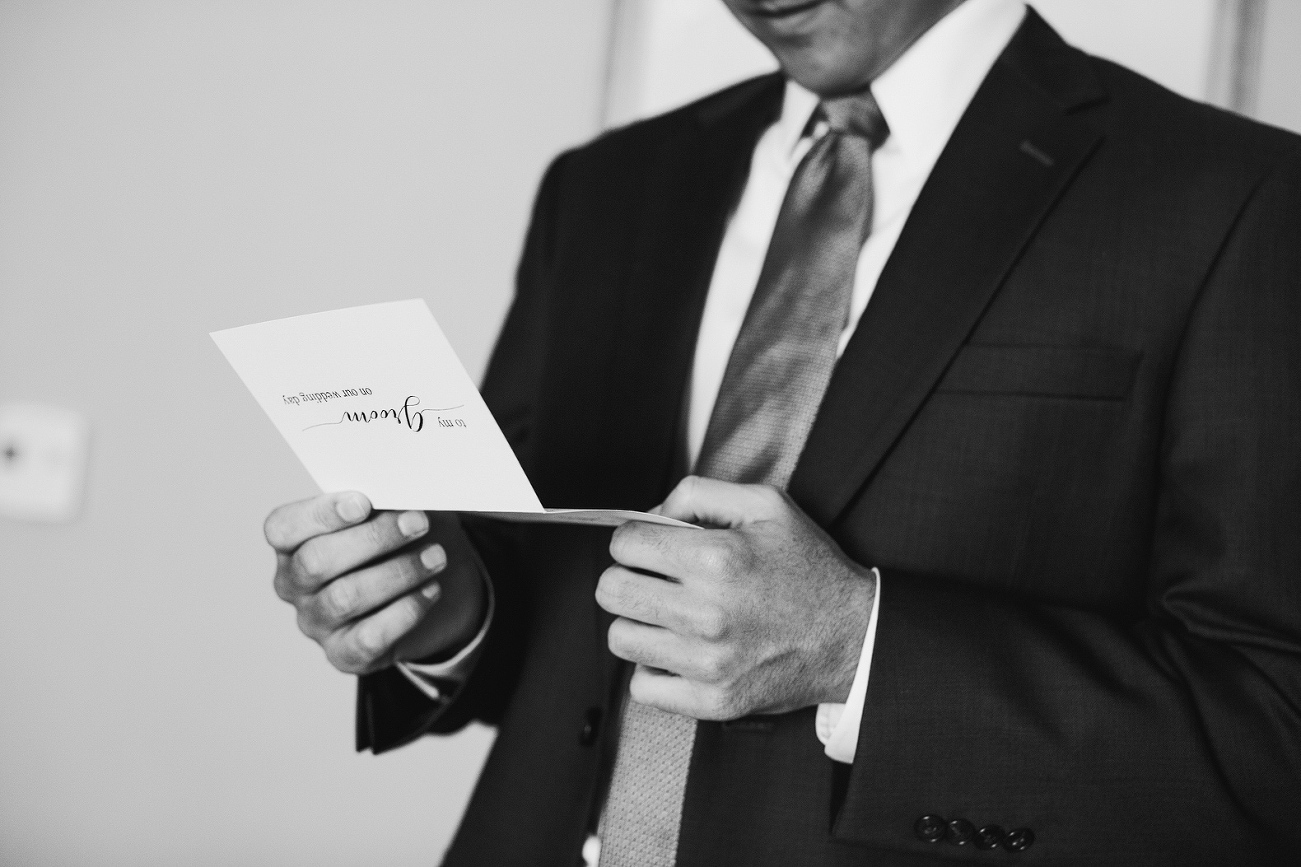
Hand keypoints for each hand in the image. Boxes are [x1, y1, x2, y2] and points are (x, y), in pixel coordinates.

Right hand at [265, 492, 486, 674]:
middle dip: (372, 539)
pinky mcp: (344, 653)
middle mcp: (294, 584)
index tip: (364, 502)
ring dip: (398, 573)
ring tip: (436, 556)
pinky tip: (432, 591)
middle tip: (418, 523)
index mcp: (292, 541)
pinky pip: (369, 637)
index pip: (283, 527)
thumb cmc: (399, 541)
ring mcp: (316, 622)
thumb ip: (385, 500)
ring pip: (344, 598)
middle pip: (316, 562)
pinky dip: (406, 611)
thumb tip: (405, 488)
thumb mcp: (390, 513)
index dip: (320, 514)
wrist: (427, 590)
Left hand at [596, 476, 875, 720]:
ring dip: (639, 623)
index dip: (633, 538)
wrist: (854, 636)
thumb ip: (698, 494)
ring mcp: (708, 663)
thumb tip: (647, 515)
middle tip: (653, 579)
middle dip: (627, 576)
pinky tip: (680, 650)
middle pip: (611, 591)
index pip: (624, 543)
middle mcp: (708, 614)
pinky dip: (654, 668)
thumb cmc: (808, 568)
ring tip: (670, 615)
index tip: (649, 546)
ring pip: (621, 638)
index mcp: (718, 560)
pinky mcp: (712, 701)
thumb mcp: (766, 505)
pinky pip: (642, 686)